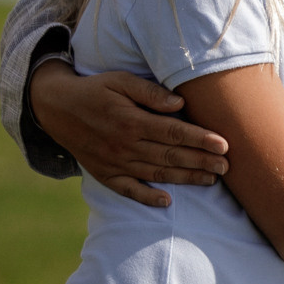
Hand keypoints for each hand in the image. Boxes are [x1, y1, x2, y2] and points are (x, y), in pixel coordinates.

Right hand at [29, 59, 230, 207]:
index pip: (173, 132)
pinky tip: (167, 202)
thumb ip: (149, 92)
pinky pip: (128, 190)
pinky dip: (147, 197)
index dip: (200, 139)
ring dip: (185, 178)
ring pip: (156, 173)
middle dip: (201, 161)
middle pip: (170, 155)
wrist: (55, 108)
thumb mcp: (120, 80)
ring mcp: (115, 163)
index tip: (224, 144)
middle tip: (228, 166)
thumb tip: (180, 103)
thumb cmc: (95, 90)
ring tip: (212, 179)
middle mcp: (124, 145)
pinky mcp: (105, 174)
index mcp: (130, 121)